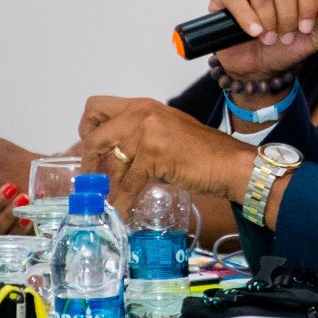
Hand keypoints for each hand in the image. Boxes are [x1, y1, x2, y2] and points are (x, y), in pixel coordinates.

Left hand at [77, 96, 256, 208]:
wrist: (230, 162)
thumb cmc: (203, 151)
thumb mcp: (165, 131)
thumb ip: (139, 136)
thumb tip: (112, 154)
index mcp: (143, 106)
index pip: (97, 106)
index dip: (87, 128)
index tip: (91, 148)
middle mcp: (142, 114)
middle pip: (95, 134)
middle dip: (89, 159)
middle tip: (92, 178)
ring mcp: (147, 133)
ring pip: (110, 163)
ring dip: (107, 187)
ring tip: (107, 201)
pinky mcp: (154, 155)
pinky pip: (127, 183)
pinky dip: (122, 201)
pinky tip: (123, 211)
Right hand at [209, 0, 317, 79]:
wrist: (259, 65)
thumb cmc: (289, 44)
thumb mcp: (317, 38)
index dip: (308, 1)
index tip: (306, 27)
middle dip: (287, 11)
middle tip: (286, 35)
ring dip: (267, 14)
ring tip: (269, 37)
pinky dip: (246, 15)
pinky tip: (254, 32)